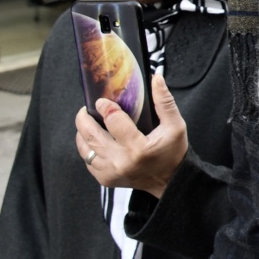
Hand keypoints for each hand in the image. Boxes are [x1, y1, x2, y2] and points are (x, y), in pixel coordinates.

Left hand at [74, 74, 189, 198]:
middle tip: (85, 109)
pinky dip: (87, 149)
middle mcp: (121, 162)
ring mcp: (111, 172)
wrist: (170, 181)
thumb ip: (164, 101)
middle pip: (91, 136)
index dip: (105, 107)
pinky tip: (93, 140)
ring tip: (86, 123)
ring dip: (82, 134)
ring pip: (85, 149)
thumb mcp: (175, 125)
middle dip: (84, 119)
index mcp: (138, 148)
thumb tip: (156, 78)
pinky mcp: (105, 179)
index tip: (102, 101)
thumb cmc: (173, 152)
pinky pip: (87, 161)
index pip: (113, 121)